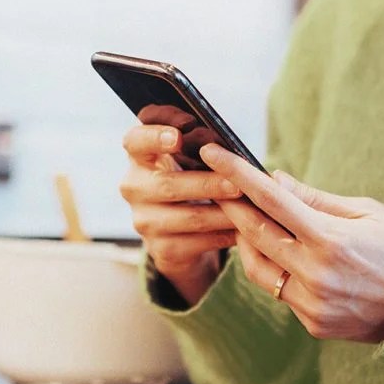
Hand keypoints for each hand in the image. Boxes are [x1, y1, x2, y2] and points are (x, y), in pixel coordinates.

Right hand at [119, 118, 242, 303]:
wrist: (180, 230)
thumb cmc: (190, 178)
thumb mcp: (188, 158)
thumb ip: (199, 146)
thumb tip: (227, 148)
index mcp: (139, 156)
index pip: (135, 140)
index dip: (154, 136)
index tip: (180, 135)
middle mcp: (134, 187)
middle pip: (166, 184)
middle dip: (206, 184)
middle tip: (237, 184)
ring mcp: (144, 220)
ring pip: (187, 217)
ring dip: (222, 213)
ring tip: (249, 209)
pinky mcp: (160, 248)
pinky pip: (197, 242)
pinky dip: (223, 235)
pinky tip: (242, 230)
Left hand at [200, 143, 383, 342]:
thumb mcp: (369, 212)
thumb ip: (315, 199)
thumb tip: (274, 179)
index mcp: (331, 240)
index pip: (270, 199)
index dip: (237, 174)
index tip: (213, 153)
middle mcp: (316, 274)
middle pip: (255, 233)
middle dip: (230, 205)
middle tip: (214, 184)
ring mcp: (313, 304)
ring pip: (258, 268)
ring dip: (247, 241)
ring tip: (246, 220)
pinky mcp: (314, 324)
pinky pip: (281, 293)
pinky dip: (275, 270)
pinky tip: (279, 253)